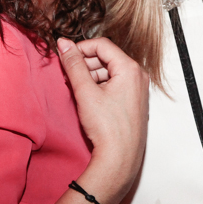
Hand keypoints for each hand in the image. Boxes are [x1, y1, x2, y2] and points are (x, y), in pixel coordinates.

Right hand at [58, 37, 148, 198]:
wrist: (120, 158)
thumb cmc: (107, 128)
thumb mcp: (85, 92)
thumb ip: (74, 65)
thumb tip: (64, 44)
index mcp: (130, 68)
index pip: (102, 45)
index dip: (81, 48)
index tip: (65, 56)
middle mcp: (139, 76)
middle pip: (107, 57)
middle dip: (85, 64)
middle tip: (68, 76)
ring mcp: (138, 89)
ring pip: (110, 72)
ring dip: (91, 76)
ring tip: (76, 89)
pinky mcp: (135, 101)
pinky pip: (116, 84)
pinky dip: (100, 87)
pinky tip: (88, 99)